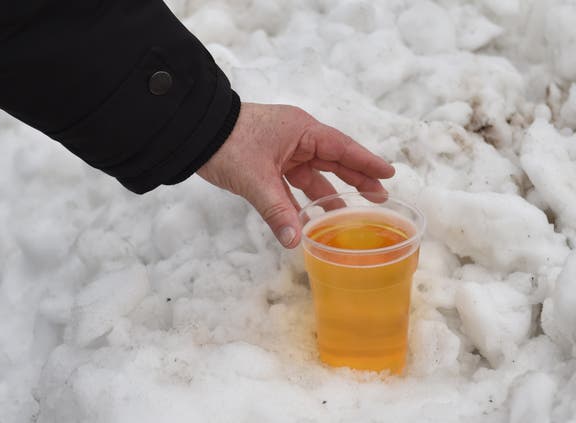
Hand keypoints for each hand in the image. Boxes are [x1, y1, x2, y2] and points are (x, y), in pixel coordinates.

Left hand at [196, 103, 394, 247]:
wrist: (194, 134)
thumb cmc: (228, 144)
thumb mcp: (255, 178)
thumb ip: (277, 210)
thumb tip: (295, 242)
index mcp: (301, 131)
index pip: (342, 148)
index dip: (366, 162)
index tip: (389, 174)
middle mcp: (297, 139)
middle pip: (333, 162)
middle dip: (356, 179)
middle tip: (379, 198)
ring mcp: (283, 152)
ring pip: (313, 176)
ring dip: (328, 195)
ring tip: (349, 215)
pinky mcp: (269, 164)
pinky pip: (292, 184)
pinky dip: (301, 201)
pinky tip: (311, 219)